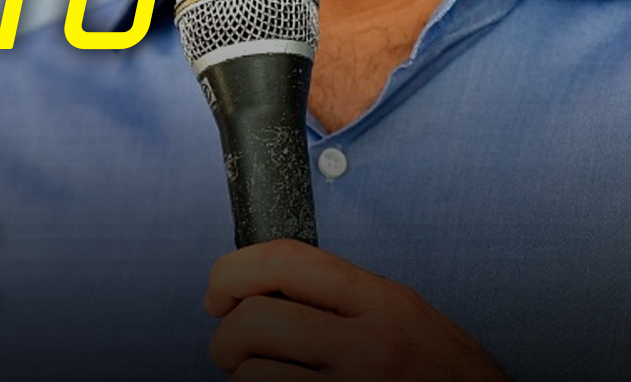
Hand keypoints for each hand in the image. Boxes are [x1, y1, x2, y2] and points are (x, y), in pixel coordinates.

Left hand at [204, 239, 511, 379]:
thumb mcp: (411, 321)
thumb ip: (350, 301)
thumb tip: (268, 287)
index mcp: (384, 303)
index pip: (284, 260)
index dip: (232, 272)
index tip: (219, 294)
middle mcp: (370, 346)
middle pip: (253, 320)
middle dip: (227, 339)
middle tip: (238, 354)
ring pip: (250, 377)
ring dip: (245, 381)